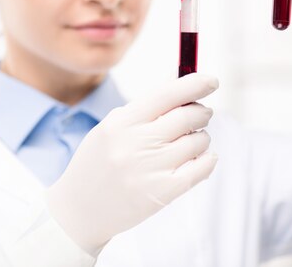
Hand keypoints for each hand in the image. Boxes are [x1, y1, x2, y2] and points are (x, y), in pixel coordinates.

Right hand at [46, 73, 218, 254]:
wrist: (80, 210)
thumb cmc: (100, 162)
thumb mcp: (112, 127)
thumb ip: (146, 108)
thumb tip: (183, 86)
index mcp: (122, 122)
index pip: (167, 94)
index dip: (195, 84)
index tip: (211, 81)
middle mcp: (136, 143)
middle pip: (188, 116)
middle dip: (201, 112)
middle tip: (201, 114)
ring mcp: (150, 169)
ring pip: (198, 141)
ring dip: (201, 138)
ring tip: (189, 142)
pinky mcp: (163, 193)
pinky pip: (202, 168)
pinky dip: (207, 159)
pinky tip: (201, 158)